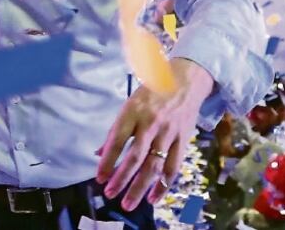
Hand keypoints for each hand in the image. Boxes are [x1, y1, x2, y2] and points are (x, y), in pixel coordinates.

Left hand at [96, 60, 212, 210]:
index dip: (108, 160)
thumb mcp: (130, 104)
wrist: (185, 81)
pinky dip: (163, 185)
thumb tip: (99, 153)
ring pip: (154, 165)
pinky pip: (173, 166)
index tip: (99, 178)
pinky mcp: (183, 140)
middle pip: (136, 156)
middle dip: (122, 178)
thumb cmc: (151, 93)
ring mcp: (169, 132)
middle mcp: (151, 122)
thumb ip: (116, 130)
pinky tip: (153, 198)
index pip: (118, 139)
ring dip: (140, 187)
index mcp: (133, 111)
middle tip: (110, 194)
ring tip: (128, 203)